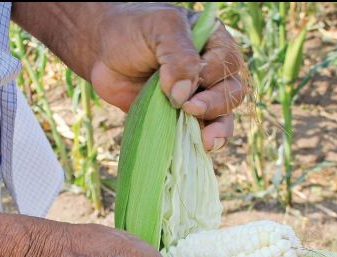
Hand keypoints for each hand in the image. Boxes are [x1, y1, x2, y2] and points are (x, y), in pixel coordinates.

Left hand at [12, 3, 246, 151]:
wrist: (105, 53)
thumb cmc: (134, 31)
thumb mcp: (159, 29)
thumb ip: (178, 55)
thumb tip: (184, 94)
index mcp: (213, 43)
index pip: (226, 63)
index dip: (210, 75)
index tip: (187, 81)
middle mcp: (213, 71)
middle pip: (231, 92)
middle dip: (215, 104)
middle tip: (189, 108)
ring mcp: (200, 97)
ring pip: (224, 116)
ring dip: (219, 129)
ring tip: (207, 141)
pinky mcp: (184, 118)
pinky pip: (203, 133)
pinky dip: (204, 142)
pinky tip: (201, 148)